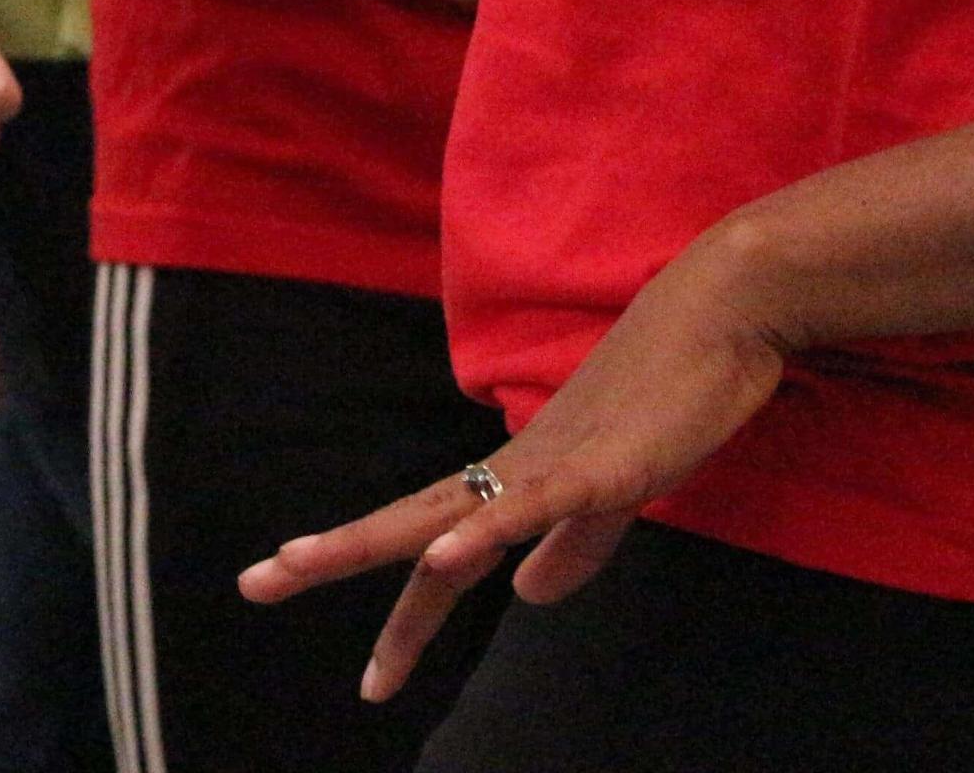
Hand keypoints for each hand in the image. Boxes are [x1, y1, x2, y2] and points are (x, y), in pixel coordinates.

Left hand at [237, 229, 791, 700]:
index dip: (397, 607)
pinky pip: (532, 505)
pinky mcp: (599, 466)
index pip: (436, 548)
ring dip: (370, 540)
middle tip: (253, 582)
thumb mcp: (612, 495)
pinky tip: (446, 559)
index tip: (354, 651)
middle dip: (332, 556)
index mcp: (515, 485)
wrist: (720, 323)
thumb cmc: (668, 400)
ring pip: (446, 513)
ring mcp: (549, 466)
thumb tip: (529, 599)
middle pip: (409, 524)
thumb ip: (572, 546)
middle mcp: (512, 472)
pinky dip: (487, 533)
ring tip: (299, 563)